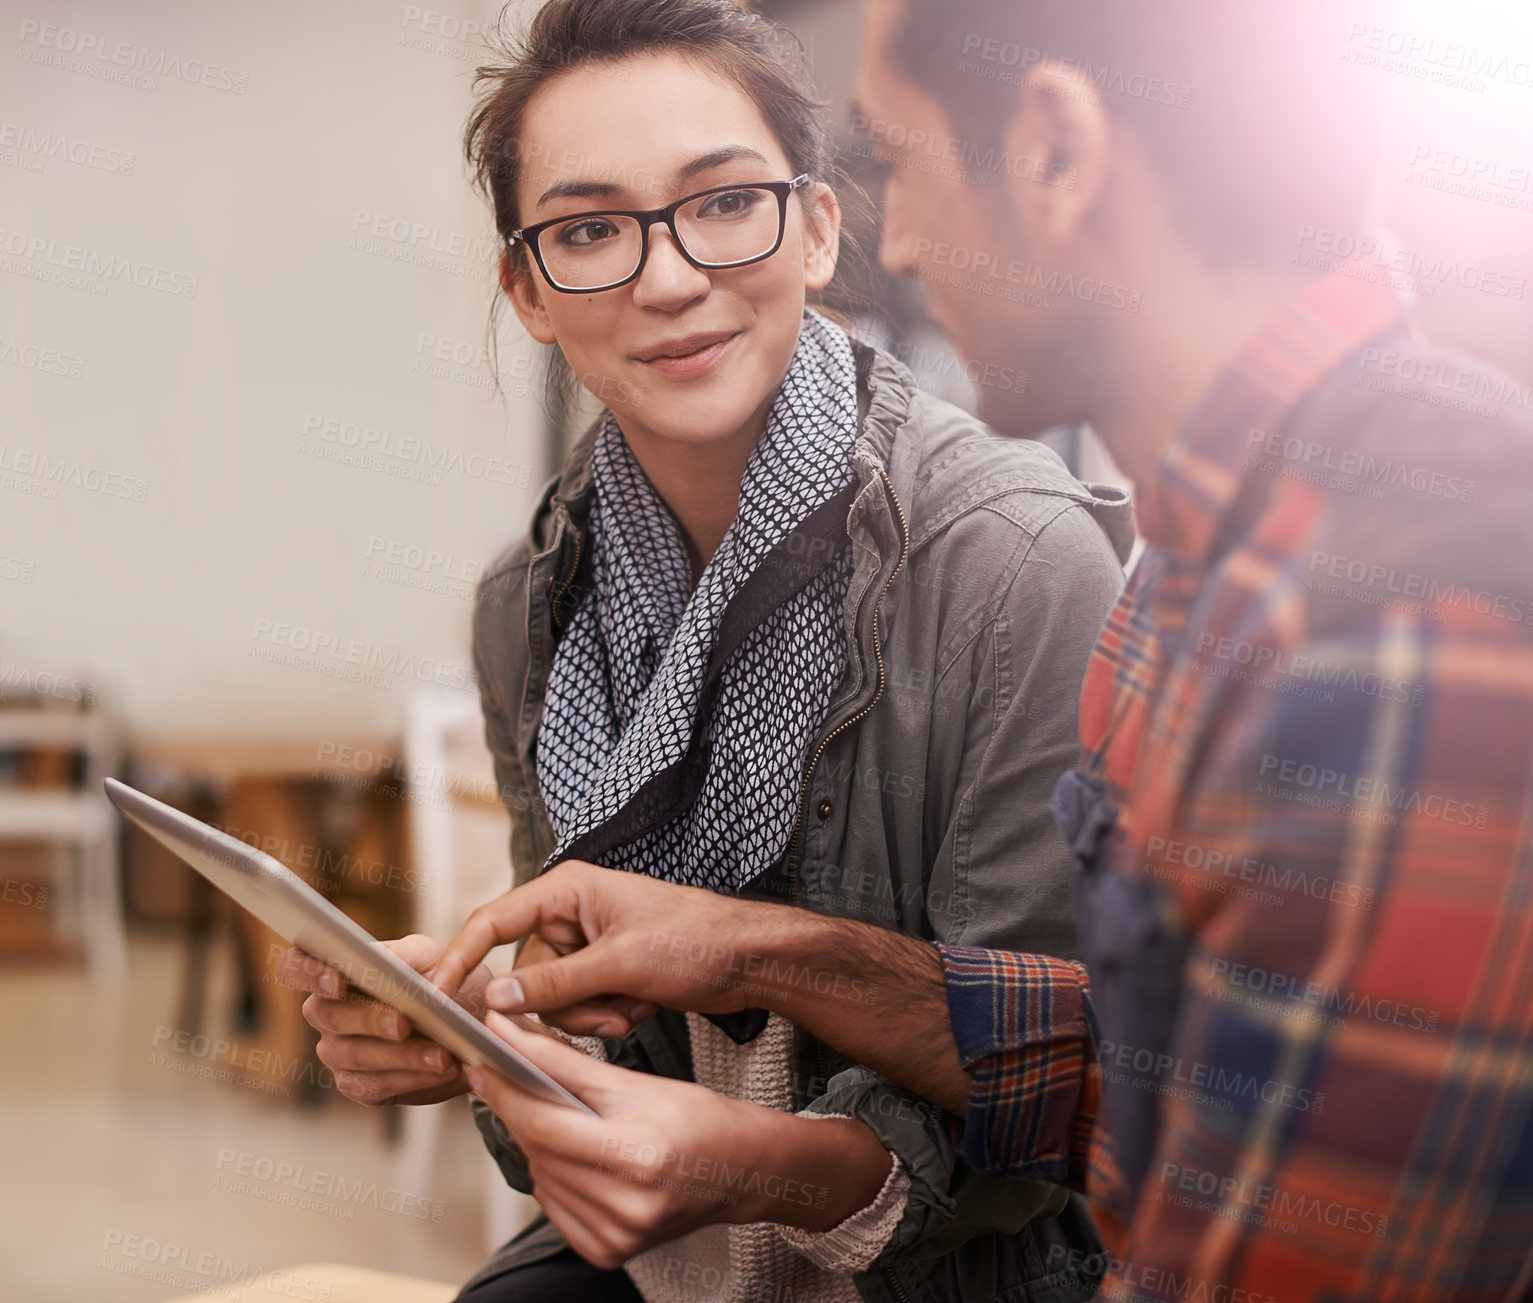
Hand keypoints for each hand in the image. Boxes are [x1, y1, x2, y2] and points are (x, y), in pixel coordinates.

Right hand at [274, 933, 488, 1106]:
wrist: (466, 1017)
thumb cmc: (437, 977)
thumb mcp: (426, 956)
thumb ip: (401, 956)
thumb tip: (385, 969)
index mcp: (332, 971)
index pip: (294, 966)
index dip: (306, 972)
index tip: (337, 981)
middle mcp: (325, 1013)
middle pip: (327, 1015)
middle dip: (368, 1019)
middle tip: (405, 1023)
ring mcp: (337, 1052)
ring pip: (354, 1055)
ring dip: (401, 1055)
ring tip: (442, 1054)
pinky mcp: (358, 1085)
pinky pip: (374, 1086)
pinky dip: (412, 1077)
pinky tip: (441, 1070)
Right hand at [432, 861, 763, 1037]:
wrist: (751, 959)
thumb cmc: (696, 939)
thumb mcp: (620, 964)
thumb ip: (554, 984)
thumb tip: (495, 1001)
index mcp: (567, 890)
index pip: (492, 920)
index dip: (461, 957)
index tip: (436, 994)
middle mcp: (572, 913)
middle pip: (525, 974)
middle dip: (563, 1006)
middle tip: (606, 1016)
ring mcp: (590, 944)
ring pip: (553, 999)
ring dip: (591, 1016)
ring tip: (632, 1007)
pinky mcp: (607, 971)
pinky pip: (581, 1007)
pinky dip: (608, 1015)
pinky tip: (642, 1005)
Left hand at [467, 1012, 892, 1268]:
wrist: (742, 1169)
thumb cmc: (698, 1120)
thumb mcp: (635, 1082)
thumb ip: (567, 1064)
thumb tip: (512, 1036)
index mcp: (637, 1157)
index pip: (544, 1125)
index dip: (506, 1091)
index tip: (482, 1063)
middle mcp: (625, 1206)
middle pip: (538, 1151)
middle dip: (518, 1110)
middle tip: (509, 1077)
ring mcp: (615, 1236)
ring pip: (541, 1178)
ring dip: (538, 1144)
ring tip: (564, 1118)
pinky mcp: (608, 1252)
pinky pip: (555, 1206)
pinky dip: (555, 1176)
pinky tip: (578, 1155)